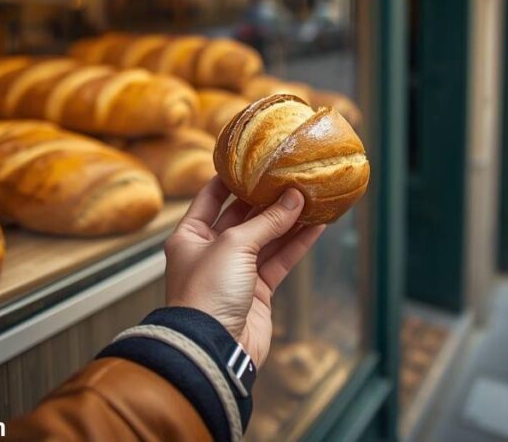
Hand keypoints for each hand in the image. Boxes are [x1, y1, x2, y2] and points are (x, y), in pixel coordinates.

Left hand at [164, 177, 324, 365]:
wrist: (214, 348)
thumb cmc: (208, 293)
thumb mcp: (233, 246)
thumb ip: (266, 221)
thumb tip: (294, 197)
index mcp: (190, 236)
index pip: (210, 197)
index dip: (231, 179)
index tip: (253, 160)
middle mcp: (211, 251)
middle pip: (242, 216)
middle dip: (267, 199)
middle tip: (290, 177)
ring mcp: (236, 272)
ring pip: (266, 238)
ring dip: (288, 220)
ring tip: (311, 197)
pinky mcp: (257, 291)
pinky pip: (279, 260)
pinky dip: (297, 244)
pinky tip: (317, 226)